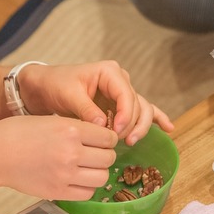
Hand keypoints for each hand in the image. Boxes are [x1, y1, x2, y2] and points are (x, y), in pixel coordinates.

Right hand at [0, 115, 117, 200]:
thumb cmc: (17, 133)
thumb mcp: (51, 120)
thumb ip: (76, 128)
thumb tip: (100, 137)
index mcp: (70, 130)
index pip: (108, 137)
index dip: (108, 139)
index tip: (102, 140)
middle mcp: (71, 152)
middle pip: (108, 158)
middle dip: (105, 155)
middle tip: (96, 153)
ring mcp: (65, 175)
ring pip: (102, 177)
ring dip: (98, 172)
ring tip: (88, 167)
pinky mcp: (58, 192)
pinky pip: (87, 193)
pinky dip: (87, 187)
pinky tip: (77, 179)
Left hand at [15, 61, 174, 145]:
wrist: (44, 87)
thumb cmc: (55, 85)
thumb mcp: (68, 95)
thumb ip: (86, 109)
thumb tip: (103, 125)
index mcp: (109, 72)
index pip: (127, 94)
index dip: (126, 115)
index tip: (116, 131)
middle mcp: (120, 80)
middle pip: (138, 104)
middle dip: (133, 124)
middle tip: (122, 141)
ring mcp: (122, 92)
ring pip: (143, 110)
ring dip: (141, 127)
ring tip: (131, 142)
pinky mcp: (120, 104)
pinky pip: (142, 111)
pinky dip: (156, 119)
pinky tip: (169, 128)